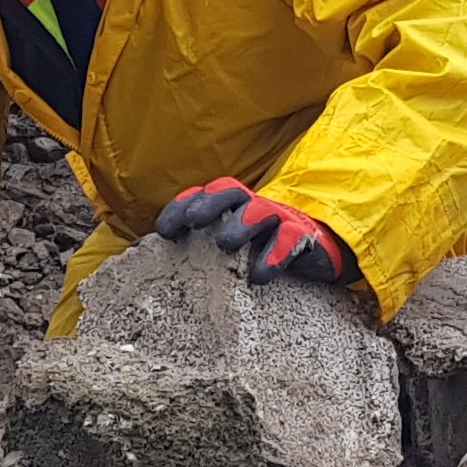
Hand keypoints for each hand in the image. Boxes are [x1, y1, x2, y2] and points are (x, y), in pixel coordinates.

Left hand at [155, 177, 353, 284]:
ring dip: (241, 224)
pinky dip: (275, 255)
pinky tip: (260, 275)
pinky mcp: (304, 236)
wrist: (321, 254)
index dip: (181, 207)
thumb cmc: (265, 250)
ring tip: (225, 244)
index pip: (203, 195)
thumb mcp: (234, 246)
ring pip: (260, 210)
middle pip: (230, 191)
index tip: (163, 231)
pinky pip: (290, 239)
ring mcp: (280, 219)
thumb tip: (146, 257)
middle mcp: (254, 206)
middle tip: (193, 221)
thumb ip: (201, 248)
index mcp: (233, 207)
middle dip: (209, 203)